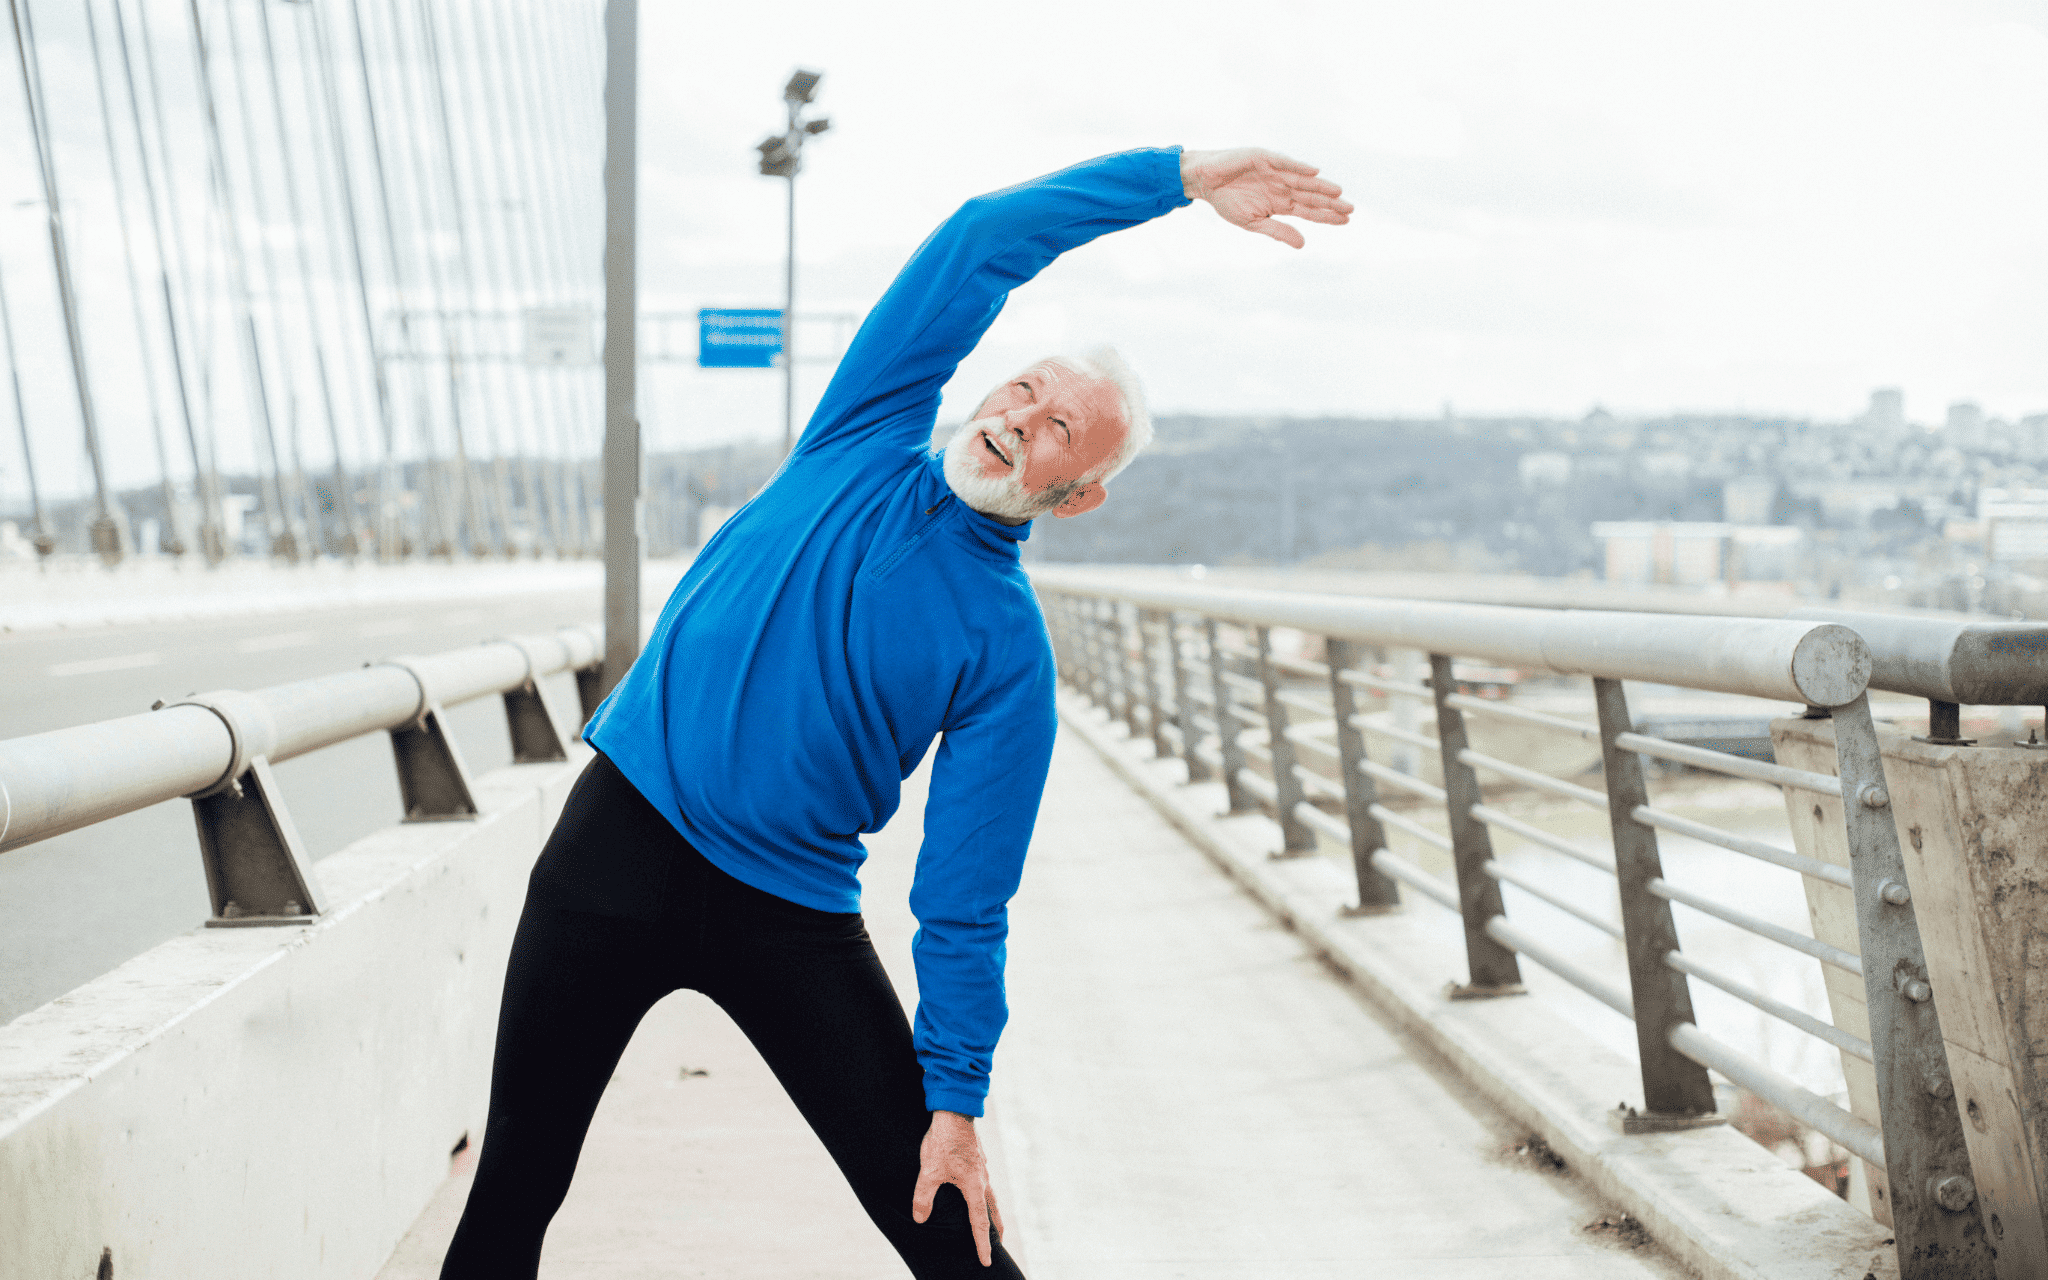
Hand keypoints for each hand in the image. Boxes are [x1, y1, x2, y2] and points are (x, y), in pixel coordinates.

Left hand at [912, 1110, 1004, 1266]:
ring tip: (988, 1221)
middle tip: (999, 1244)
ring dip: (990, 1211)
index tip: (986, 1260)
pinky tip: (975, 1190)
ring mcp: (982, 1168)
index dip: (982, 1243)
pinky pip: (983, 1182)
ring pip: (989, 1195)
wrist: (955, 1110)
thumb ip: (924, 1197)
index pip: (980, 1222)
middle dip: (995, 1229)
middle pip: (992, 1210)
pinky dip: (983, 1194)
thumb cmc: (943, 1141)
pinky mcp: (977, 1158)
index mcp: (974, 1186)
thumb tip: (920, 1218)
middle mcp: (983, 1179)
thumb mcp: (929, 1171)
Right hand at [1180, 147, 1351, 247]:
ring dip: (1320, 186)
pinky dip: (1299, 167)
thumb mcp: (1253, 223)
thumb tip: (1303, 244)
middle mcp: (1282, 186)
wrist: (1204, 181)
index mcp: (1280, 204)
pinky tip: (1315, 173)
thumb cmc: (1226, 202)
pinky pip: (1285, 163)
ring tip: (1338, 192)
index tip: (1346, 221)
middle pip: (1311, 196)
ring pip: (1303, 180)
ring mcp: (1275, 171)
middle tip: (1351, 209)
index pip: (1309, 211)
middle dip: (1330, 203)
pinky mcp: (1265, 158)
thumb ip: (1278, 232)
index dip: (1327, 216)